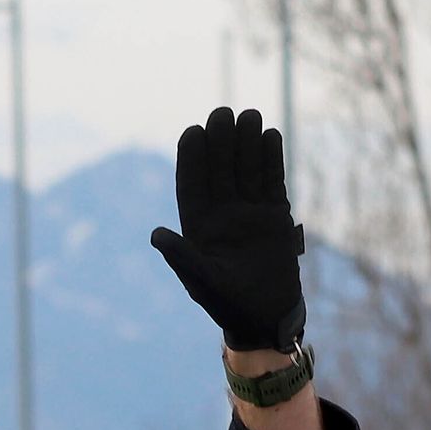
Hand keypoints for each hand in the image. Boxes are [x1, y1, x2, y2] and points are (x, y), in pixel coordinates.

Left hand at [149, 106, 306, 353]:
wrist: (266, 316)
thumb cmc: (228, 304)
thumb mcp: (203, 282)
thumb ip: (183, 257)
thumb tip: (156, 235)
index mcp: (198, 224)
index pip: (192, 183)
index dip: (191, 158)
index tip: (193, 132)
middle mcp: (221, 212)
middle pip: (220, 168)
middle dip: (220, 141)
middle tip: (223, 113)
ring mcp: (248, 211)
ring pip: (246, 168)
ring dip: (247, 142)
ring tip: (250, 115)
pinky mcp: (274, 214)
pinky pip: (271, 180)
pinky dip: (272, 159)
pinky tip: (271, 135)